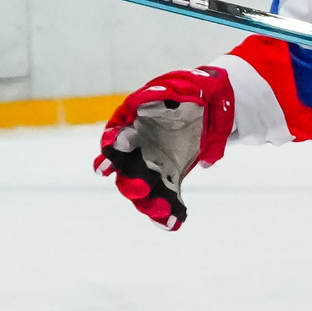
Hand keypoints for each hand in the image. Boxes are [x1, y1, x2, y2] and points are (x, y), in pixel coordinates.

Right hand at [95, 66, 234, 229]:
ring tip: (164, 215)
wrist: (207, 102)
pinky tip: (174, 223)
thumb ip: (162, 96)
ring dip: (150, 204)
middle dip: (130, 183)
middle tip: (140, 189)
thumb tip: (151, 99)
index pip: (113, 142)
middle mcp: (136, 151)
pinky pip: (167, 197)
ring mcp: (152, 167)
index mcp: (131, 126)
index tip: (104, 168)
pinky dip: (170, 212)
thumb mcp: (176, 87)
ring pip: (144, 191)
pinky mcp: (170, 178)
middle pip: (125, 172)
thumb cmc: (186, 91)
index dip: (109, 155)